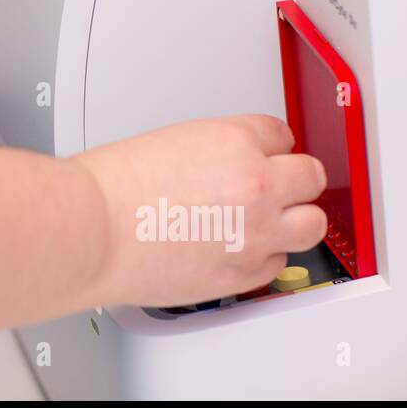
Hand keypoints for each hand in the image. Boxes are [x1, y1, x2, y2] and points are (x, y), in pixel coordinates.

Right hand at [70, 115, 326, 306]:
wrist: (93, 233)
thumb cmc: (111, 189)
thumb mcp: (169, 142)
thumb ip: (212, 153)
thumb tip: (227, 167)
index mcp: (234, 141)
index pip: (280, 134)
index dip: (268, 146)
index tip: (263, 155)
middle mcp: (256, 185)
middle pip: (312, 176)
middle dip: (293, 180)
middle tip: (276, 186)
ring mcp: (255, 232)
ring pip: (310, 224)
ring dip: (292, 220)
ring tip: (268, 221)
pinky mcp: (243, 273)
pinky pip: (277, 263)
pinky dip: (261, 257)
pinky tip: (236, 249)